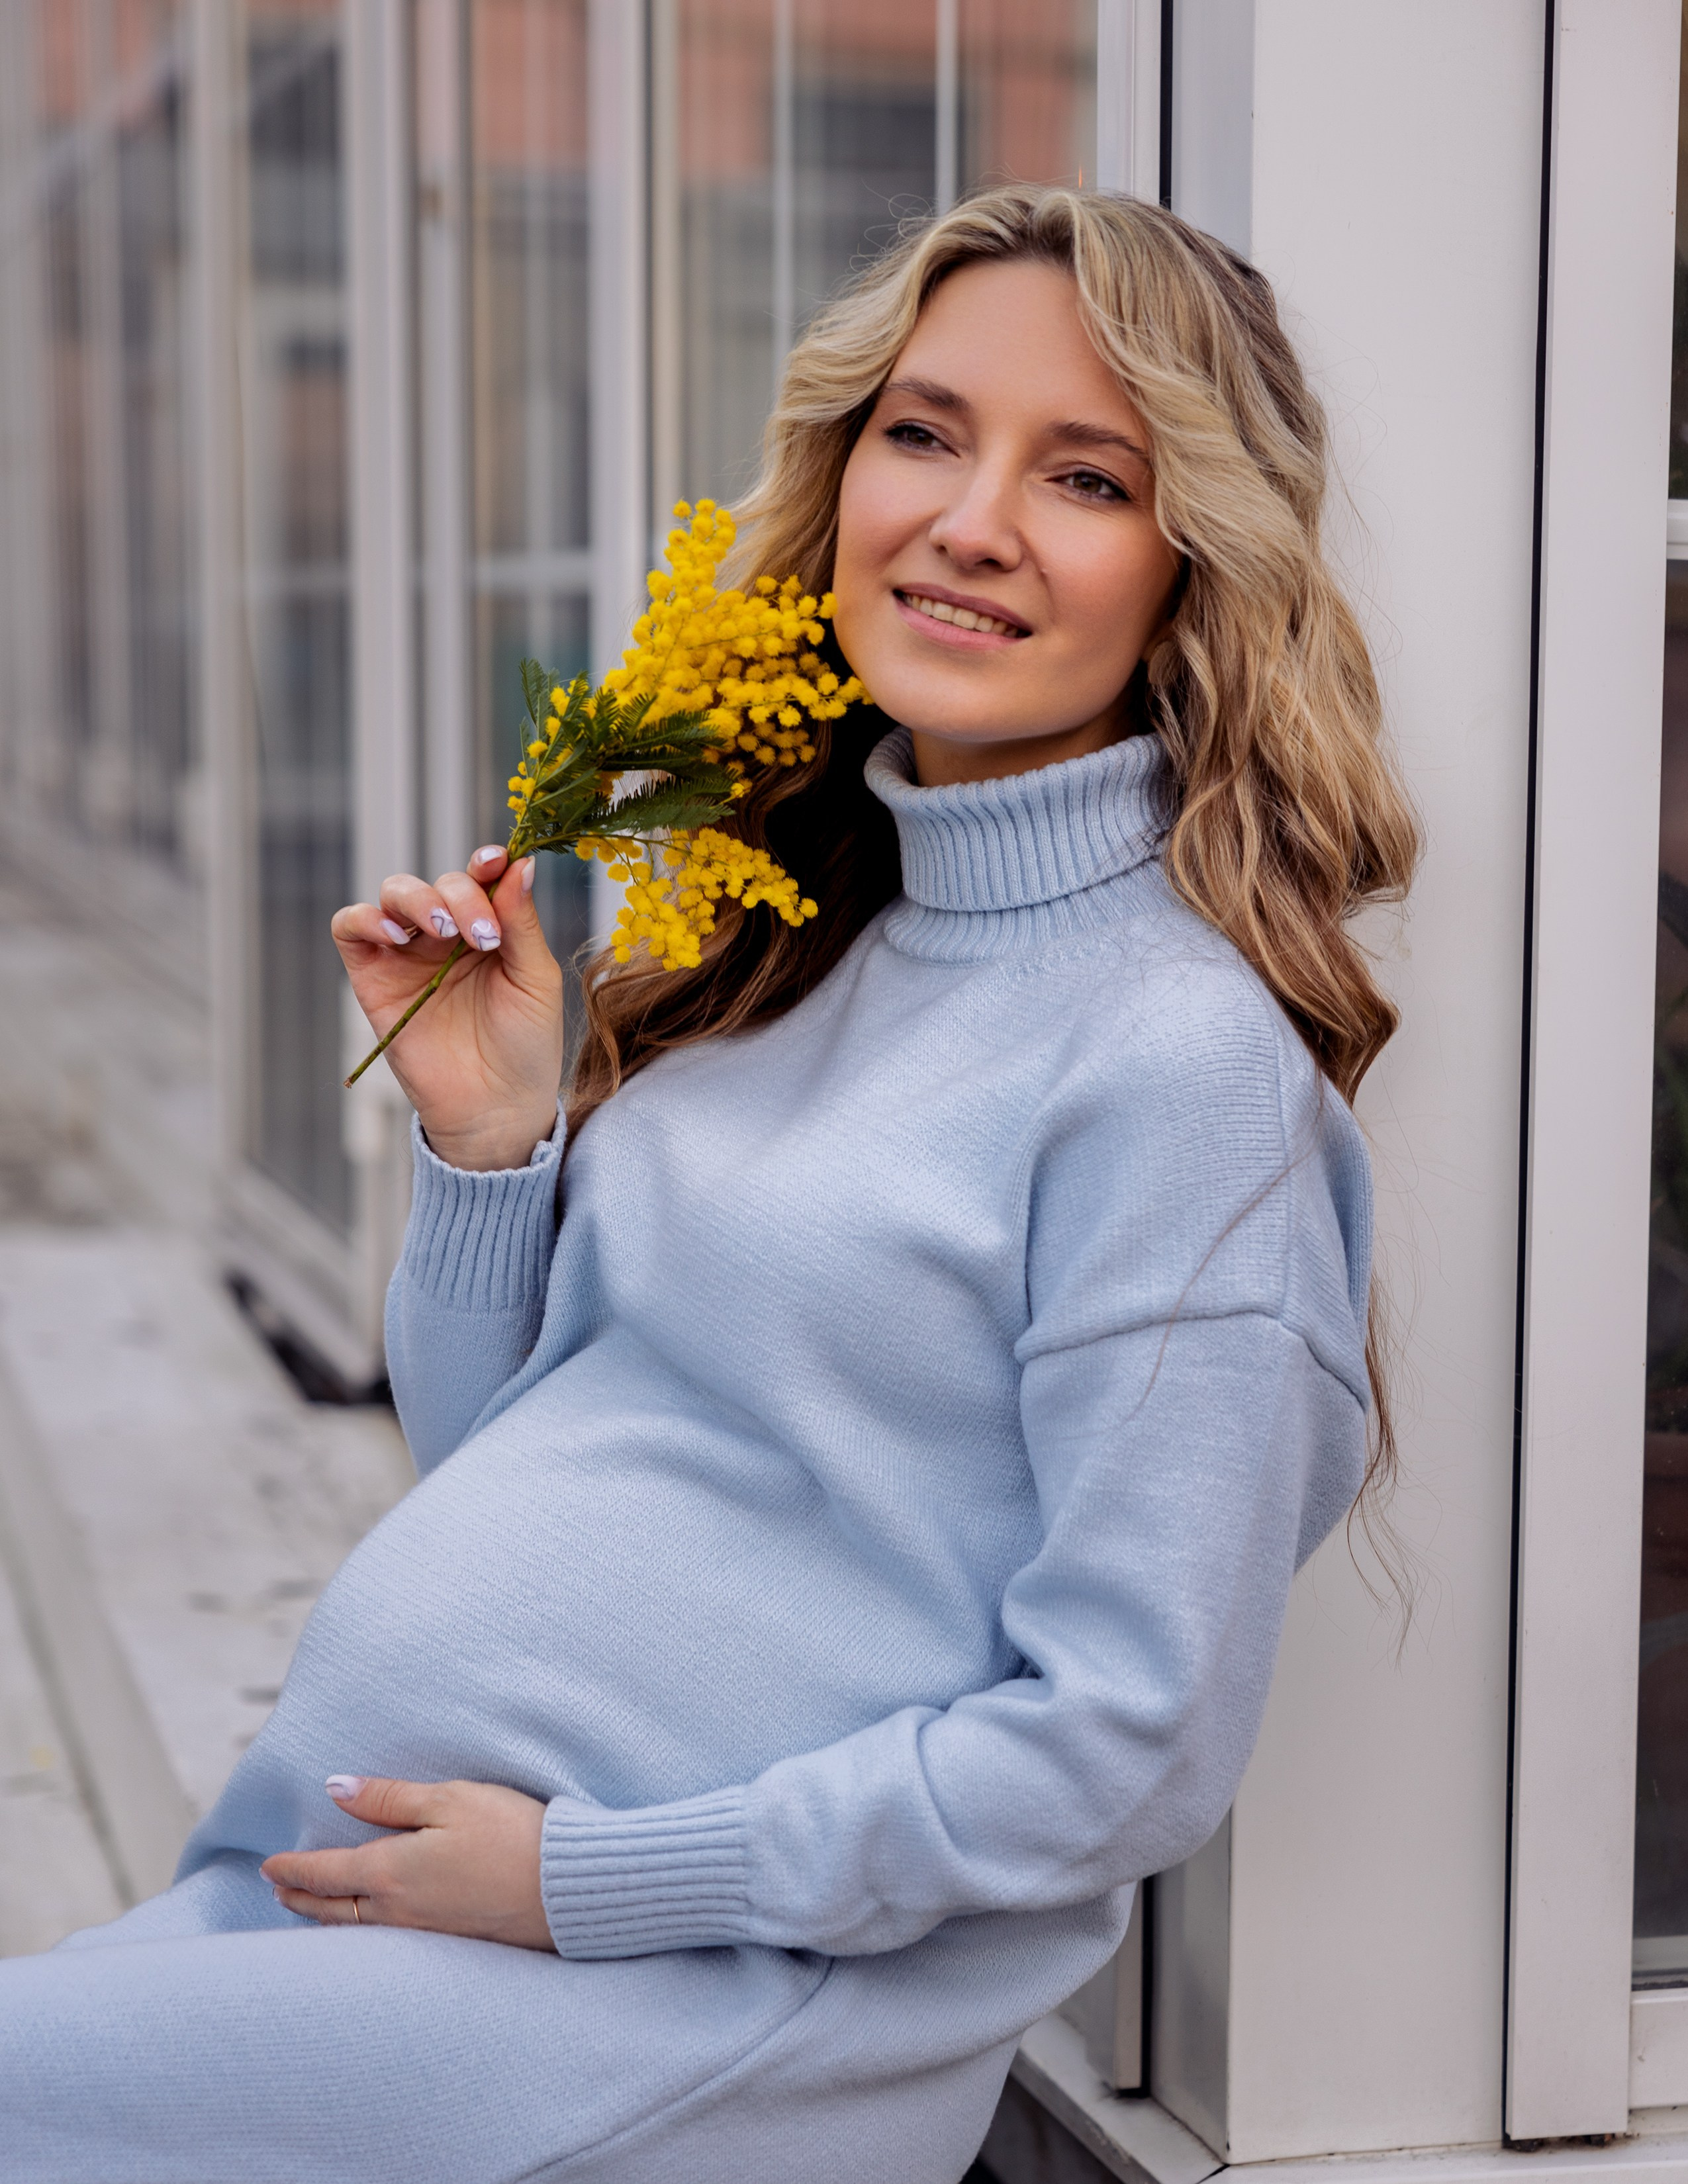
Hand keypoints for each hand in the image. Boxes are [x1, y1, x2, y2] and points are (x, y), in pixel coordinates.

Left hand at [261, 1775, 554, 1951]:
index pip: (327, 1872)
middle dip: (300, 1897)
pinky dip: (358, 1932)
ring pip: (356, 1931)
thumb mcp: (449, 1799)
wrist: (563, 1888)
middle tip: (277, 1888)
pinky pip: (384, 1941)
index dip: (294, 1868)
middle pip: (332, 1909)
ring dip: (325, 1918)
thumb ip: (389, 1797)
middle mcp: (398, 1911)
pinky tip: (366, 1925)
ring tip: (310, 1907)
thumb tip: (336, 1788)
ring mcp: (422, 1934)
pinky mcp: (448, 1944)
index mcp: (392, 1872)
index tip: (270, 1864)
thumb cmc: (510, 1833)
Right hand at [332, 846, 564, 1171]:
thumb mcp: (535, 979)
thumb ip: (522, 921)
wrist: (495, 1108)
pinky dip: (366, 918)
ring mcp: (407, 953)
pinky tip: (396, 936)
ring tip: (440, 932)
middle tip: (481, 935)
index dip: (485, 861)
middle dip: (459, 896)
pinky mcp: (373, 977)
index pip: (481, 877)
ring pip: (394, 893)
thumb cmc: (525, 1045)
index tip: (495, 860)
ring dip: (417, 899)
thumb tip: (521, 862)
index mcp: (491, 927)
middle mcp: (446, 934)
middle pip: (439, 883)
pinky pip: (351, 927)